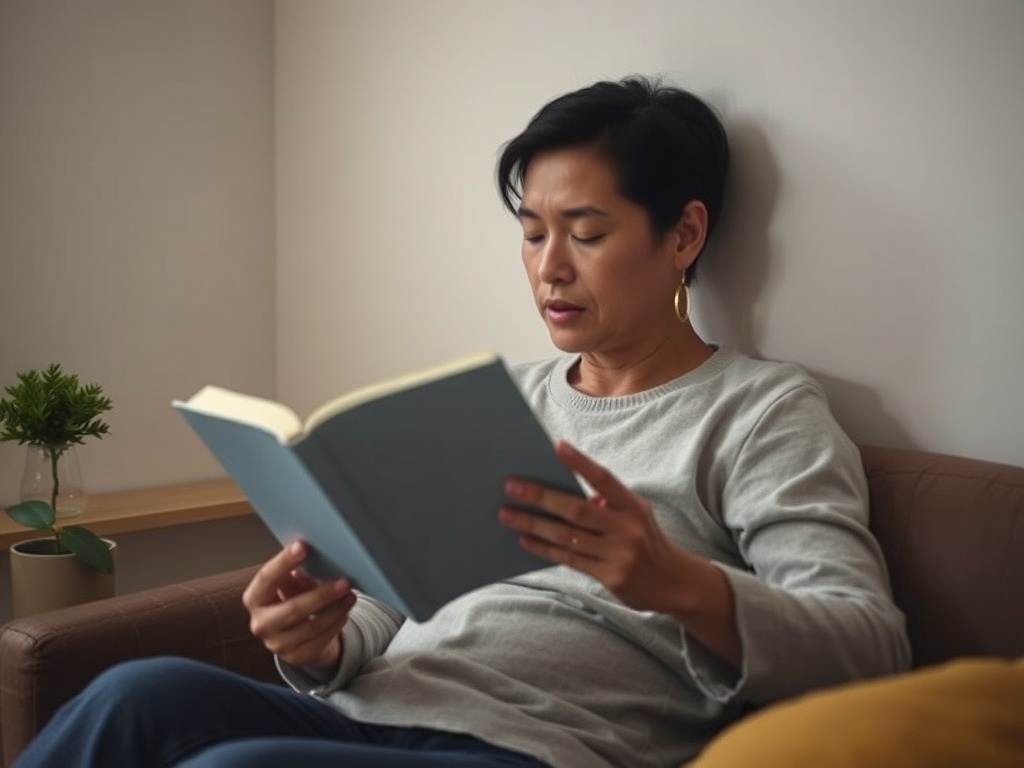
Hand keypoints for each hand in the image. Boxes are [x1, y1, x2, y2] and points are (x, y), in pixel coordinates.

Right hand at [242, 540, 356, 669]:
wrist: (298, 637)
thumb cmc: (294, 601)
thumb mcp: (291, 585)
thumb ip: (296, 571)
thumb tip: (315, 554)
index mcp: (255, 598)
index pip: (266, 578)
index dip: (283, 562)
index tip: (302, 546)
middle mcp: (261, 623)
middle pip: (293, 608)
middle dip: (321, 594)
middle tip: (343, 582)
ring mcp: (277, 644)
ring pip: (312, 626)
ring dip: (335, 609)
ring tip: (350, 595)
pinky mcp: (297, 657)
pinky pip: (321, 639)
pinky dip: (336, 623)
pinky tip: (344, 611)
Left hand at [499, 440, 695, 614]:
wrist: (676, 584)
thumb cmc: (646, 541)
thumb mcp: (635, 516)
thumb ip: (606, 503)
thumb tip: (567, 493)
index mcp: (634, 506)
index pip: (604, 479)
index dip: (580, 463)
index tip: (557, 446)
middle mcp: (627, 528)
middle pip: (577, 509)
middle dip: (541, 496)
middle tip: (511, 486)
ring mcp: (619, 554)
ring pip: (567, 536)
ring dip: (533, 524)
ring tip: (507, 514)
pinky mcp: (610, 577)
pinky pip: (569, 559)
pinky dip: (544, 548)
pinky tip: (524, 538)